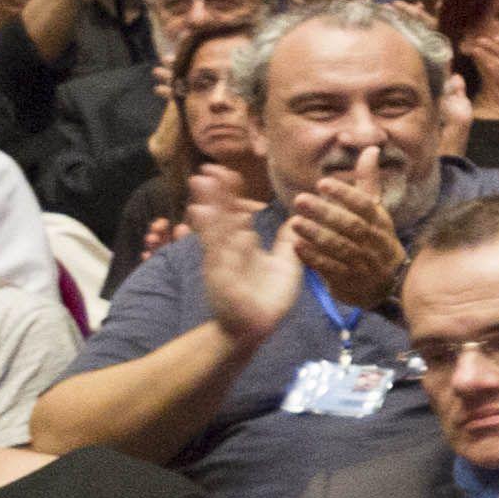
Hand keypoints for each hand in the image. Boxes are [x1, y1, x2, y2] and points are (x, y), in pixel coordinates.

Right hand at [186, 164, 305, 347]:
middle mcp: (231, 248)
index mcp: (245, 244)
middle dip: (217, 192)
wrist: (255, 328)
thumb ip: (288, 242)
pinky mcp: (220, 273)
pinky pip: (215, 249)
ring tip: (201, 181)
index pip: (237, 213)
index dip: (232, 194)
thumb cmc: (268, 298)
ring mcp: (224, 259)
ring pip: (216, 227)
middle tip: (209, 169)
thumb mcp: (285, 265)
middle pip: (223, 214)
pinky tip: (201, 213)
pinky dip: (209, 231)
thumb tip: (297, 219)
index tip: (228, 173)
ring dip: (209, 204)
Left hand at [287, 168, 408, 307]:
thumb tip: (370, 149)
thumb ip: (368, 181)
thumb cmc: (377, 240)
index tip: (323, 183)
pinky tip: (297, 247)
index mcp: (379, 221)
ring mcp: (362, 263)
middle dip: (326, 213)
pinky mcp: (349, 281)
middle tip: (300, 199)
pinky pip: (331, 269)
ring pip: (340, 248)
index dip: (345, 194)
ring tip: (294, 222)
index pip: (364, 205)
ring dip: (317, 234)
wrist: (388, 285)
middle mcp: (373, 241)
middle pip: (351, 226)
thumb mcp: (376, 211)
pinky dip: (314, 258)